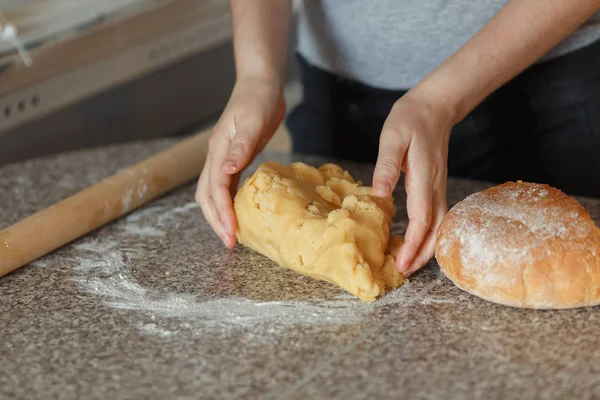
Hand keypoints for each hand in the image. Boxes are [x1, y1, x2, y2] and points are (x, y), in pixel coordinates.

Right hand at [195, 77, 285, 247]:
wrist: (260, 83)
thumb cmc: (258, 99)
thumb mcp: (253, 121)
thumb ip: (240, 146)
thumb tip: (226, 171)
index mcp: (219, 149)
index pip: (216, 188)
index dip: (222, 212)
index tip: (230, 233)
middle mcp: (217, 156)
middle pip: (207, 195)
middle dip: (216, 220)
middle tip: (229, 243)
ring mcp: (224, 157)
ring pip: (213, 192)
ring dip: (219, 214)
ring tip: (230, 234)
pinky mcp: (234, 157)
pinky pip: (225, 185)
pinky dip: (228, 202)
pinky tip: (238, 212)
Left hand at [372, 89, 453, 276]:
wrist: (434, 106)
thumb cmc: (410, 120)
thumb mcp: (392, 138)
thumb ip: (386, 166)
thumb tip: (379, 195)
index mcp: (423, 177)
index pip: (422, 219)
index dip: (414, 245)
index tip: (402, 264)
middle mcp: (435, 186)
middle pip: (437, 230)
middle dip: (423, 255)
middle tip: (404, 273)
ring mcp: (438, 186)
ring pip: (440, 226)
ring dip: (428, 248)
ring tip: (409, 264)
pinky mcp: (435, 185)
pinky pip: (437, 216)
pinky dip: (429, 234)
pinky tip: (417, 241)